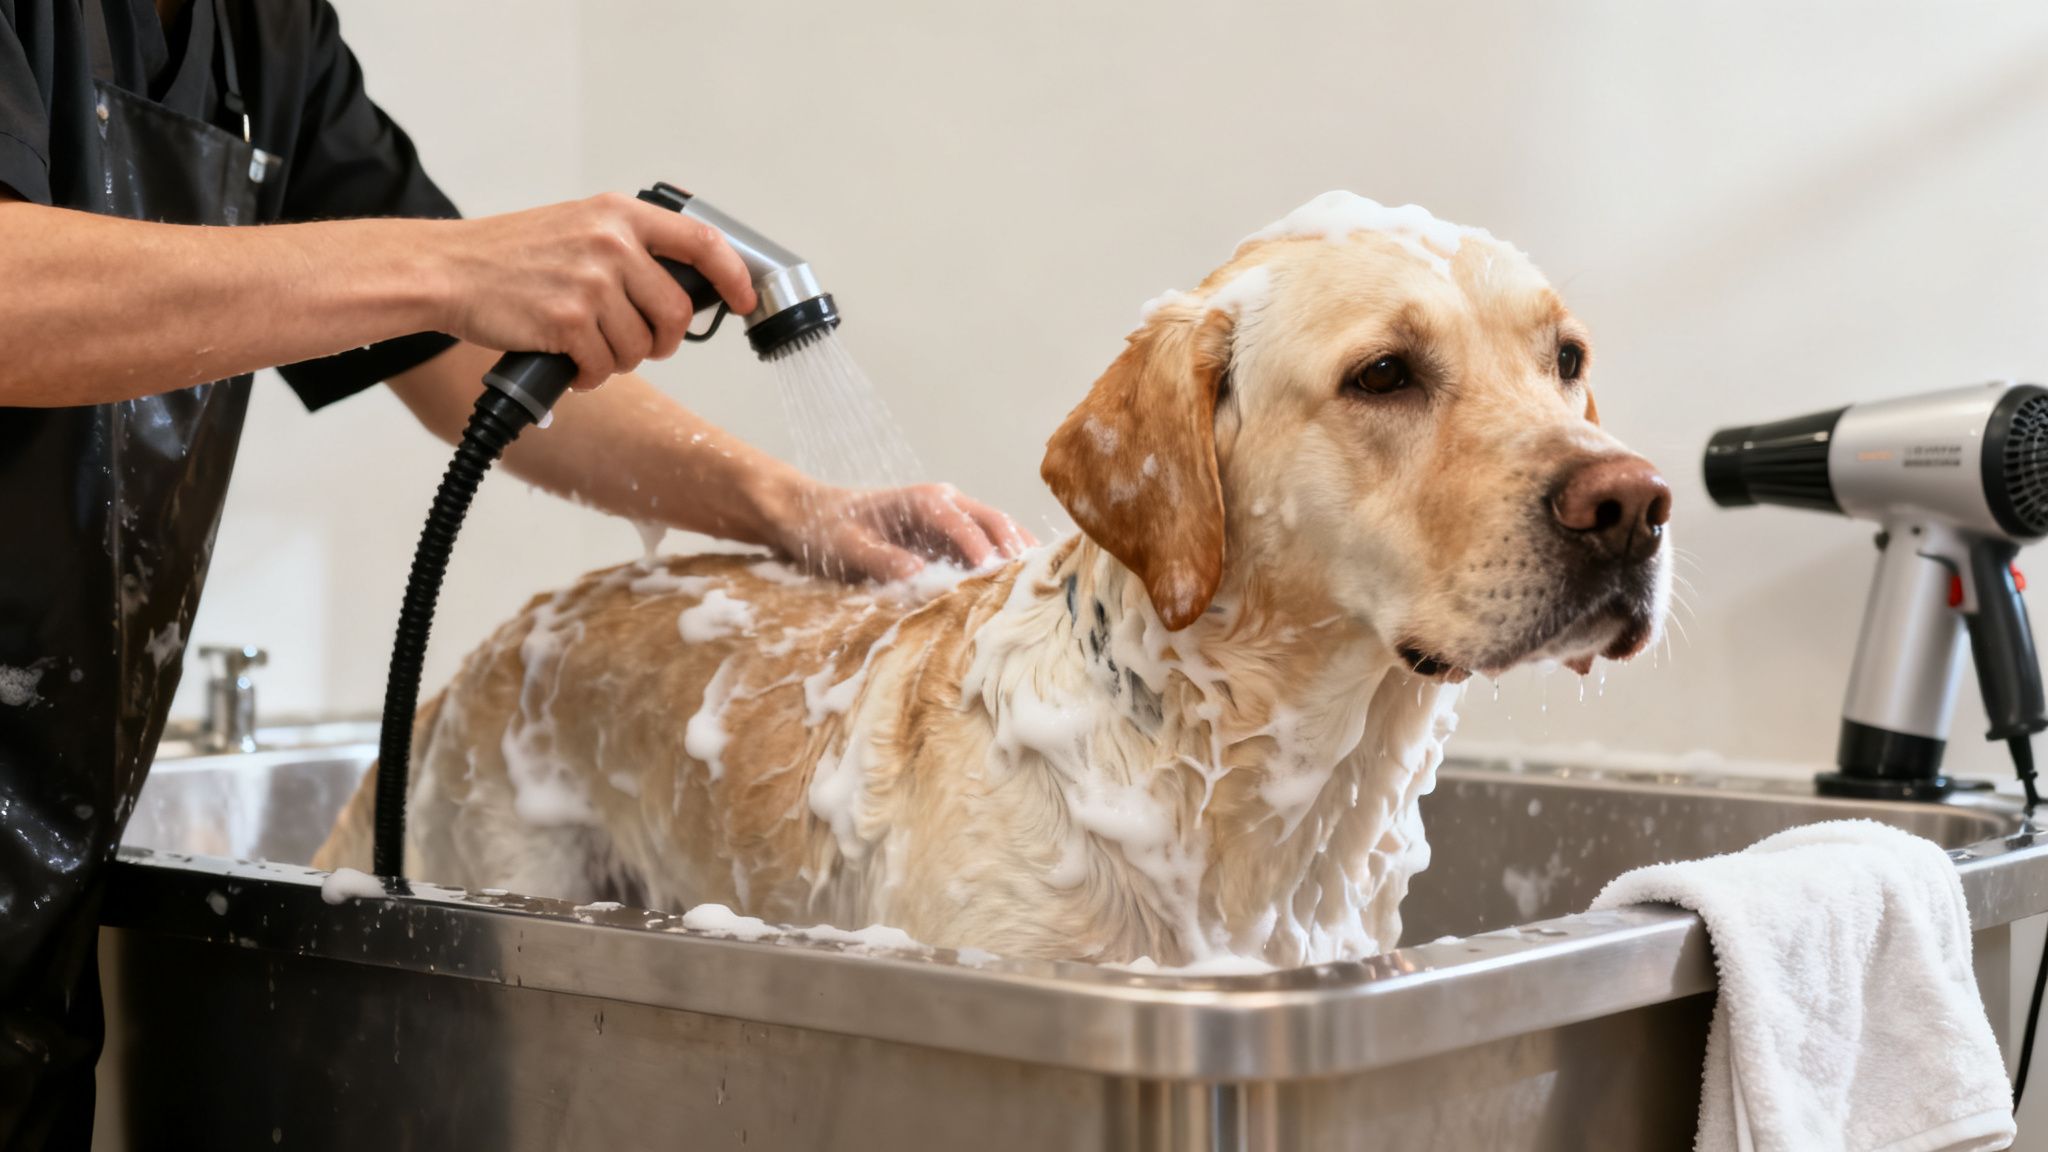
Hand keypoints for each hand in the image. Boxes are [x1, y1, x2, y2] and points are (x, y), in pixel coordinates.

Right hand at [432, 193, 759, 391]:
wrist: (448, 270)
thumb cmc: (511, 255)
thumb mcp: (578, 226)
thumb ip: (629, 247)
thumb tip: (684, 291)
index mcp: (619, 214)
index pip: (702, 241)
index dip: (733, 276)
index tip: (743, 299)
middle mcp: (611, 243)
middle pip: (675, 312)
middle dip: (663, 341)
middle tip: (641, 345)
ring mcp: (590, 282)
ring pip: (640, 346)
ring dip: (618, 360)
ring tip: (588, 348)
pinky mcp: (568, 320)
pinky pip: (604, 366)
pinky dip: (590, 375)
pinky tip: (570, 363)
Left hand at [770, 482, 1036, 582]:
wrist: (811, 516)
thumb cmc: (827, 529)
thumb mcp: (846, 548)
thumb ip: (882, 560)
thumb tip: (920, 576)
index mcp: (923, 500)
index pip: (964, 523)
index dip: (983, 549)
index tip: (997, 575)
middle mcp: (944, 504)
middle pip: (994, 522)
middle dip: (1016, 549)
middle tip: (1037, 582)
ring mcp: (951, 520)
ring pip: (997, 533)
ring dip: (1018, 556)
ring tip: (1041, 587)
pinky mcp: (949, 538)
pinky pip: (985, 548)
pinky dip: (1004, 563)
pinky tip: (1018, 587)